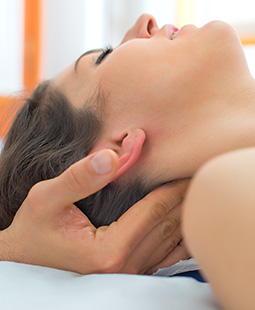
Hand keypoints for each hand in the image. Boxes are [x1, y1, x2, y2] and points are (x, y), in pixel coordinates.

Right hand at [0, 149, 188, 273]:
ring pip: (171, 240)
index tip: (189, 167)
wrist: (26, 259)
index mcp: (110, 250)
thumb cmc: (34, 230)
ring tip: (195, 192)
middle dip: (184, 197)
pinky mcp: (129, 272)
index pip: (155, 211)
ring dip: (184, 214)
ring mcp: (130, 273)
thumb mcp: (45, 199)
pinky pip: (165, 256)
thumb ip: (78, 178)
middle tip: (198, 173)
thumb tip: (111, 157)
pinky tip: (187, 224)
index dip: (174, 187)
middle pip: (168, 225)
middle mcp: (126, 266)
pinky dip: (179, 237)